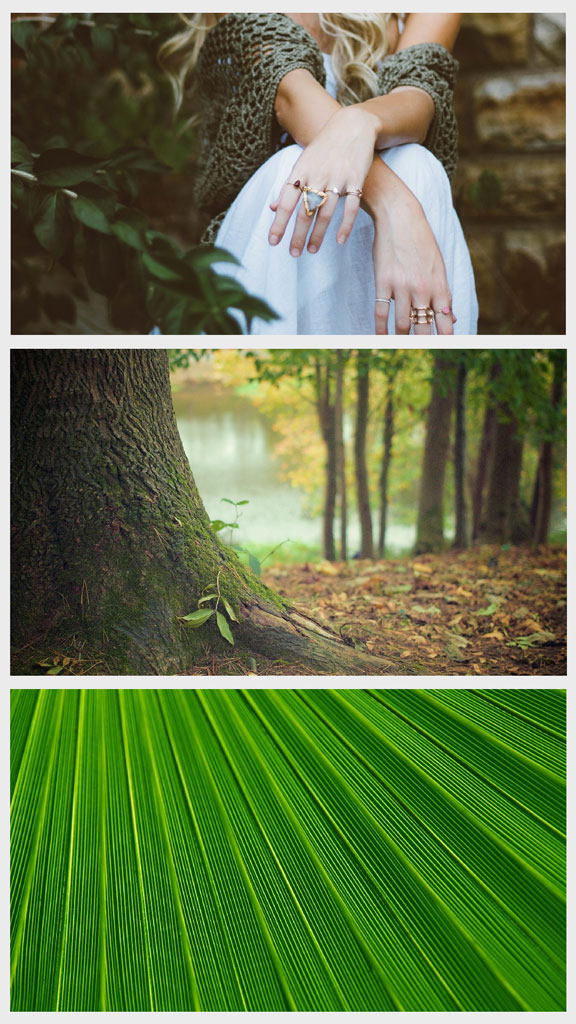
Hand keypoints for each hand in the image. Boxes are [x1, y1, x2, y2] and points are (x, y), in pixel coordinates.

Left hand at [268, 105, 378, 255]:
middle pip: (304, 211)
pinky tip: (339, 241)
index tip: (273, 242)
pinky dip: (345, 225)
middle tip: (293, 254)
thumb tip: (273, 208)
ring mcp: (337, 178)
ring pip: (325, 212)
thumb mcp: (302, 163)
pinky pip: (350, 207)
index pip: (286, 202)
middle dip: (297, 235)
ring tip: (312, 250)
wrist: (352, 125)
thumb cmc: (324, 148)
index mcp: (301, 172)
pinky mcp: (356, 180)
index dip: (279, 223)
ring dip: (318, 234)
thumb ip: (289, 187)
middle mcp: (317, 176)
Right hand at [367, 168, 455, 335]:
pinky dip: (380, 329)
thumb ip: (444, 292)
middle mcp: (423, 289)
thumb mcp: (438, 264)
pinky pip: (381, 312)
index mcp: (439, 285)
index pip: (445, 320)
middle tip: (423, 356)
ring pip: (402, 324)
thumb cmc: (421, 240)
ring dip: (402, 339)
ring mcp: (402, 287)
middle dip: (425, 344)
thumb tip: (452, 315)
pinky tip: (381, 338)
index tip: (447, 350)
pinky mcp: (383, 282)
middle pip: (425, 327)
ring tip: (400, 349)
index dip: (447, 337)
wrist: (400, 216)